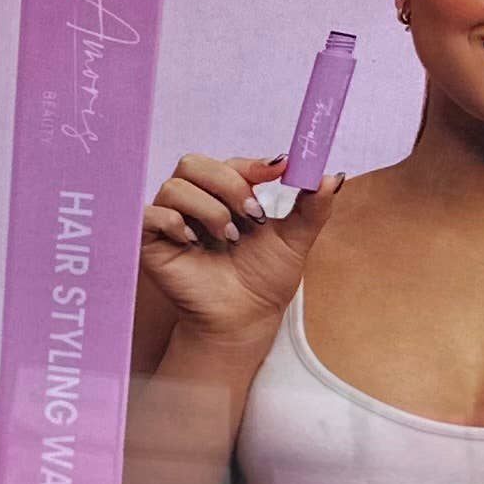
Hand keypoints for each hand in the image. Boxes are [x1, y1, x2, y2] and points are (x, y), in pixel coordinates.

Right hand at [139, 152, 340, 345]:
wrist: (245, 320)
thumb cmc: (264, 281)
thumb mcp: (296, 241)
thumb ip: (313, 207)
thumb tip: (334, 176)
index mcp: (225, 195)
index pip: (231, 163)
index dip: (253, 165)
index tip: (281, 170)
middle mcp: (196, 202)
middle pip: (194, 163)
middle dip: (227, 184)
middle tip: (253, 214)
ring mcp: (172, 221)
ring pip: (174, 186)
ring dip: (207, 209)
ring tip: (228, 238)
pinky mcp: (151, 242)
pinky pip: (150, 214)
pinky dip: (173, 221)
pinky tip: (193, 242)